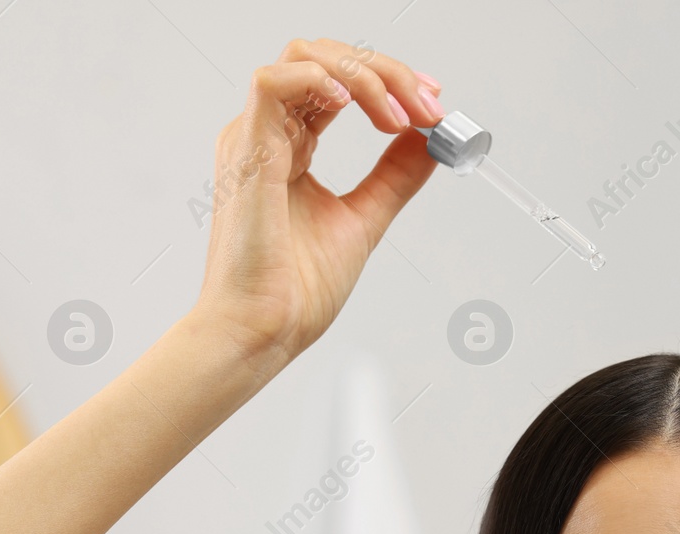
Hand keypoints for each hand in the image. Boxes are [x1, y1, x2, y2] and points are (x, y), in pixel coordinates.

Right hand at [192, 38, 445, 374]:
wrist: (266, 330)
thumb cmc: (294, 290)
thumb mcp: (364, 218)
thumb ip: (394, 176)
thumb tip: (429, 140)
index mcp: (290, 148)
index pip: (338, 83)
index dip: (388, 80)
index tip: (432, 103)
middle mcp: (268, 134)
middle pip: (325, 57)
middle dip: (387, 72)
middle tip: (427, 107)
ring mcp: (254, 138)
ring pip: (303, 56)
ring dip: (364, 74)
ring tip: (399, 116)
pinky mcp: (246, 151)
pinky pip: (273, 82)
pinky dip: (320, 79)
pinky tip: (356, 104)